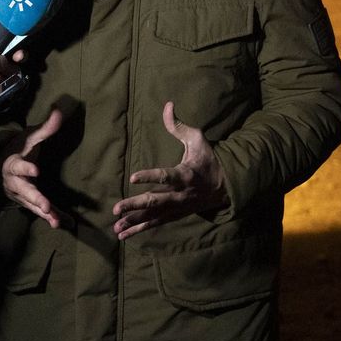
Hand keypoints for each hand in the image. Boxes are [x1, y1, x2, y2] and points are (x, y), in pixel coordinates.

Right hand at [0, 108, 64, 226]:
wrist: (0, 169)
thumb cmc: (18, 149)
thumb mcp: (29, 137)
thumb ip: (45, 128)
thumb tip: (60, 110)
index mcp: (14, 164)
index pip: (20, 166)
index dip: (27, 169)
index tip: (36, 170)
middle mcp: (16, 183)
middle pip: (25, 191)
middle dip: (36, 199)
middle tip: (46, 206)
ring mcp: (22, 195)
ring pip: (33, 205)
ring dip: (44, 213)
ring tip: (55, 220)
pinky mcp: (29, 203)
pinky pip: (40, 211)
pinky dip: (51, 217)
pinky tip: (64, 224)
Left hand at [111, 101, 225, 239]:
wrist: (224, 186)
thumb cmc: (208, 160)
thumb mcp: (197, 140)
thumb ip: (179, 126)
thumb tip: (168, 105)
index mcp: (185, 174)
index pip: (165, 176)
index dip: (149, 176)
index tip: (132, 177)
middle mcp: (180, 194)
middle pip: (155, 201)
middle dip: (135, 205)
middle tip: (116, 208)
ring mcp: (177, 207)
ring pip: (153, 216)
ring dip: (134, 221)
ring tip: (116, 227)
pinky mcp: (174, 215)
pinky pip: (155, 223)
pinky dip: (139, 229)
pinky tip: (123, 235)